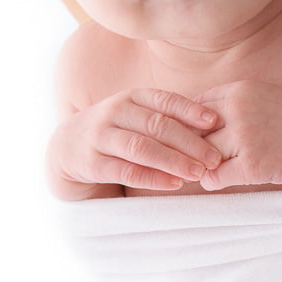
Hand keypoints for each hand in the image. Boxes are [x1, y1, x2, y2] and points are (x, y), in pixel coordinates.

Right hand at [47, 89, 220, 199]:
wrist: (67, 147)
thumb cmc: (118, 131)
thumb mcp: (137, 117)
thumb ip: (166, 118)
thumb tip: (214, 124)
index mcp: (132, 97)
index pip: (165, 100)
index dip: (190, 110)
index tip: (214, 122)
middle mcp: (115, 112)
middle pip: (157, 125)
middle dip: (189, 142)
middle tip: (214, 158)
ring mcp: (101, 136)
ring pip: (141, 147)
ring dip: (173, 160)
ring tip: (198, 173)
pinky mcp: (92, 163)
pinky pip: (126, 170)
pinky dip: (152, 177)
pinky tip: (174, 184)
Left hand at [196, 80, 281, 191]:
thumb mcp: (262, 98)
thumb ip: (230, 105)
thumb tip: (191, 124)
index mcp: (239, 90)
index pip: (193, 108)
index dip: (188, 126)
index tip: (191, 140)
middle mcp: (239, 109)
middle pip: (192, 132)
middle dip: (190, 148)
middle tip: (190, 160)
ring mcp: (246, 137)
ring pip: (201, 156)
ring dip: (202, 166)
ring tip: (208, 171)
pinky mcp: (254, 165)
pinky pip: (215, 177)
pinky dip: (213, 181)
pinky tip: (221, 181)